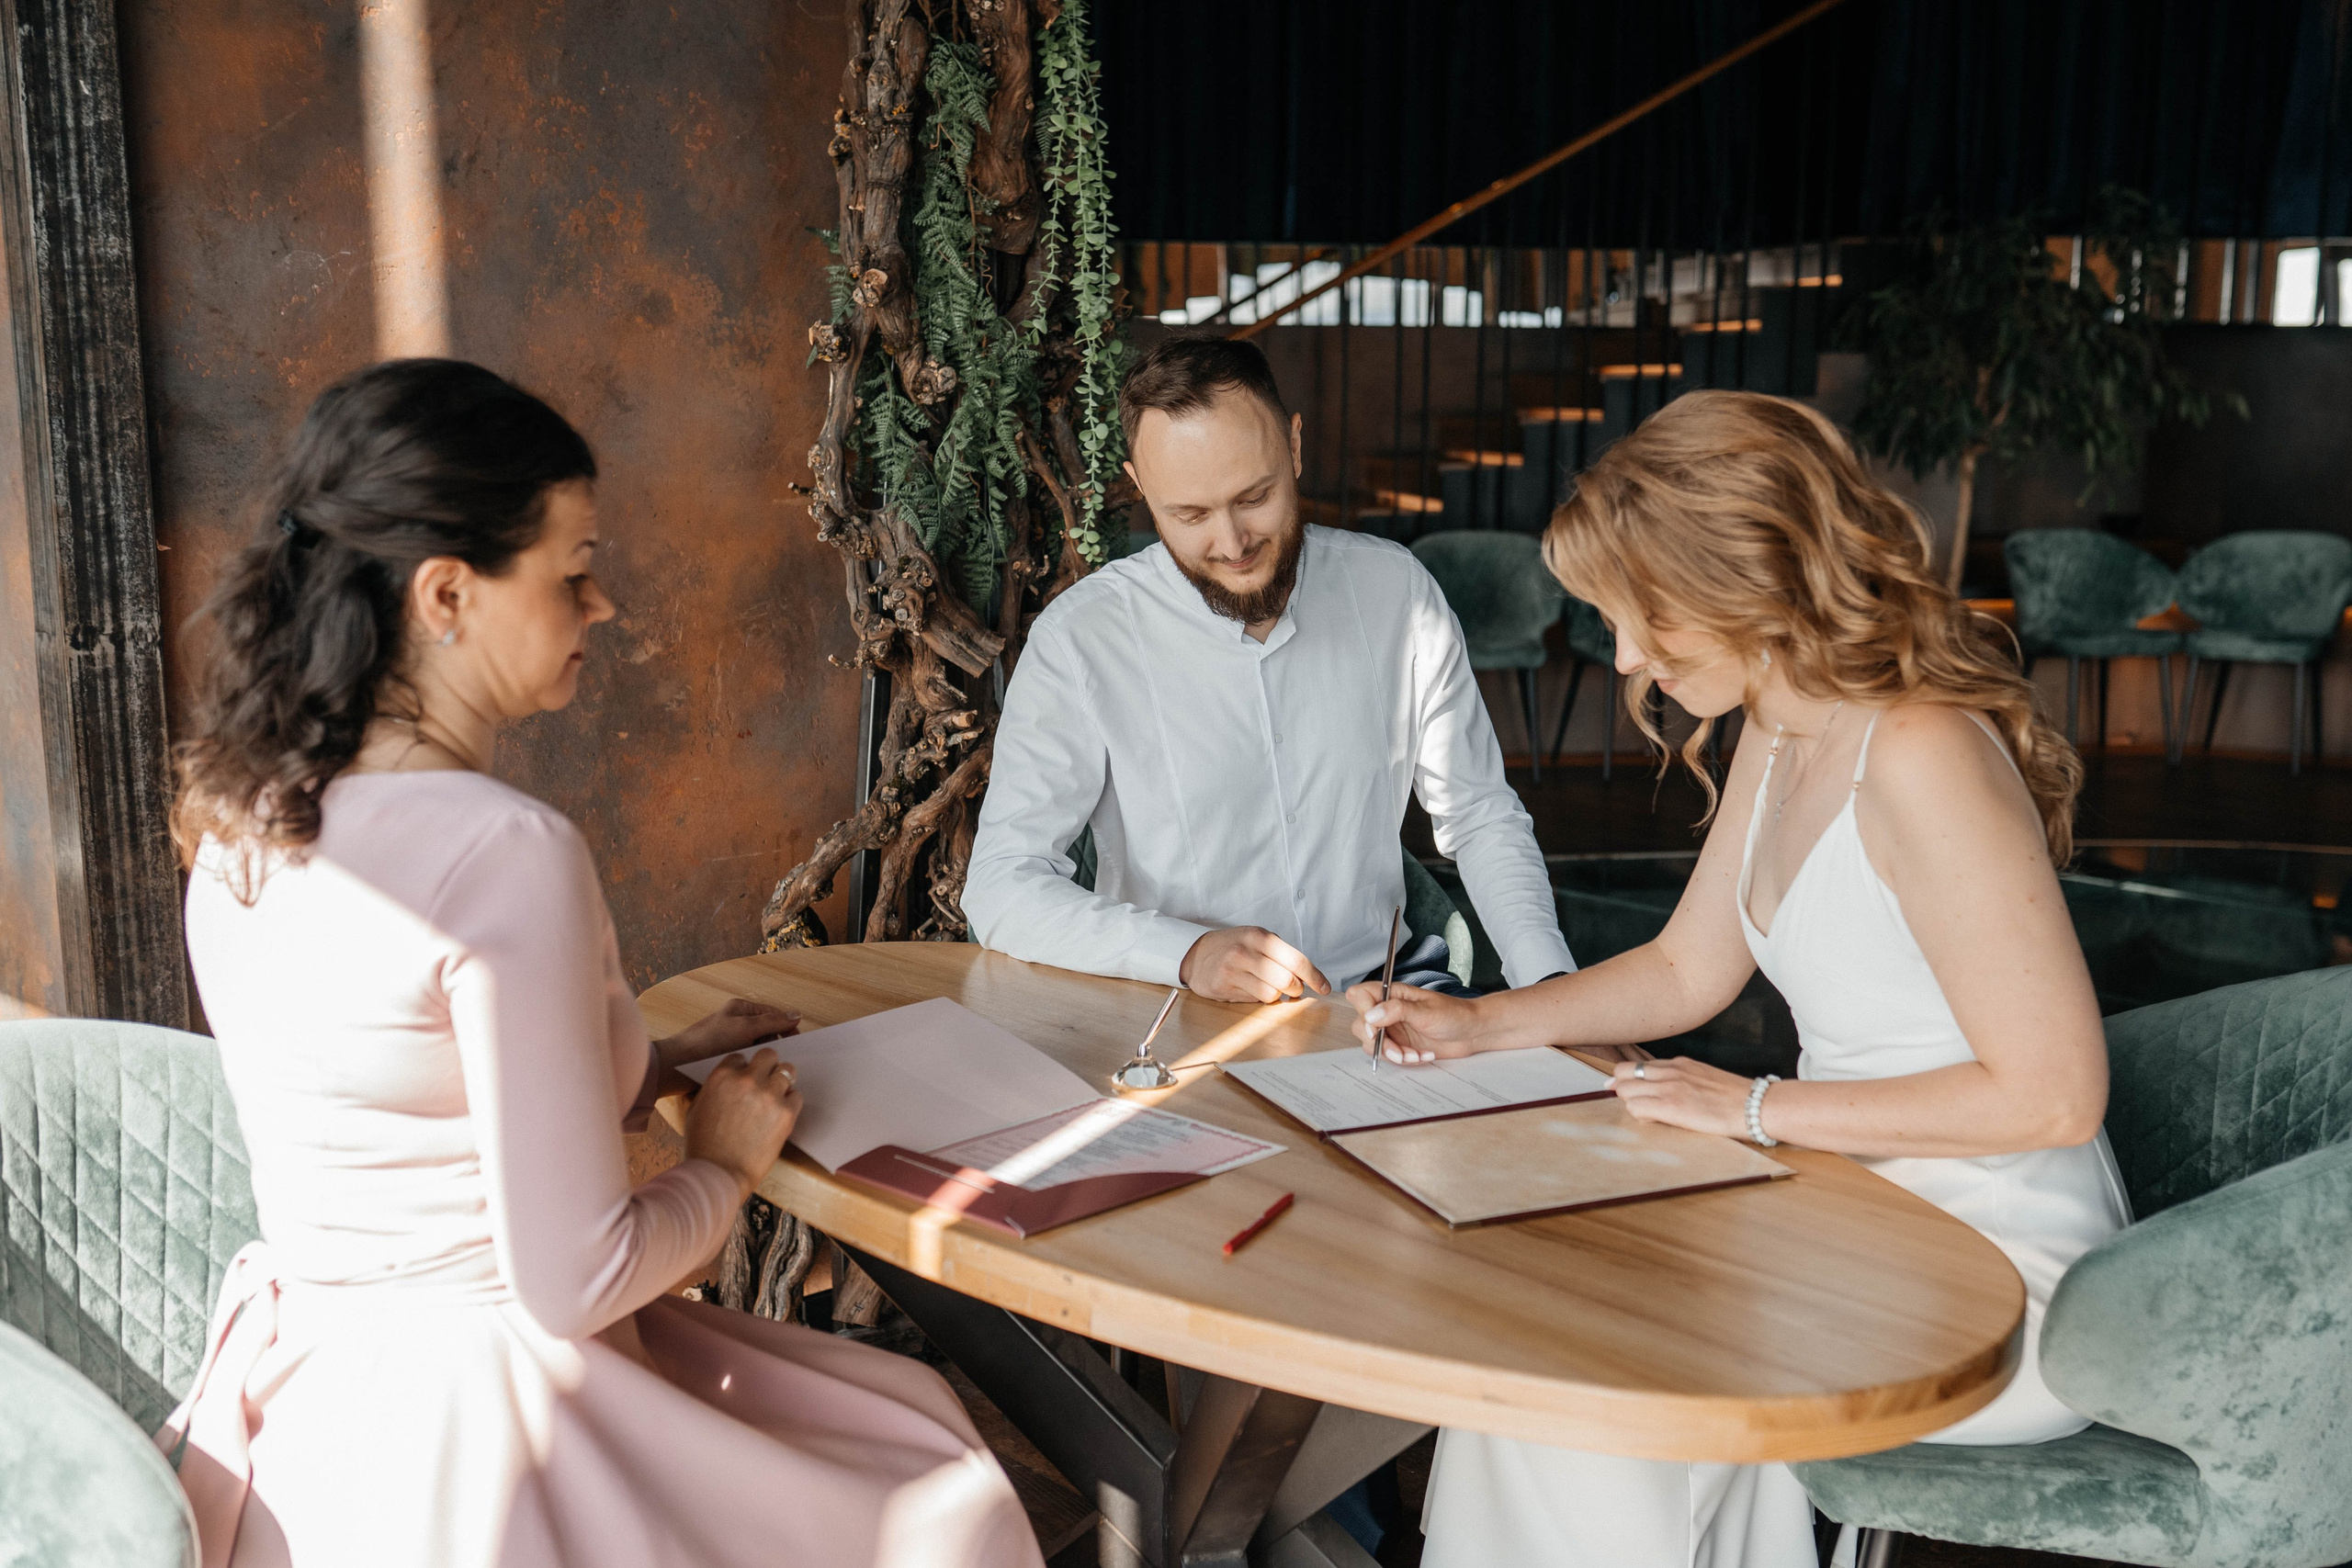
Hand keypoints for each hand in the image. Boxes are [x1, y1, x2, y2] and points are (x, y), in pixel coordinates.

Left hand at [659, 997, 798, 1079]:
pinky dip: (754, 1064)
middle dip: (776, 1043)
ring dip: (765, 1055)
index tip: (799, 1043)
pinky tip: (757, 1074)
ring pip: (758, 1046)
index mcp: (741, 1009)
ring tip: (770, 1068)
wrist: (677, 1066)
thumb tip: (797, 1015)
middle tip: (784, 1058)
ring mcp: (731, 1041)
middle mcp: (737, 1022)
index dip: (787, 1027)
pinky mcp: (726, 1057)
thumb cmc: (708, 1043)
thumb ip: (772, 1021)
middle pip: (767, 1030)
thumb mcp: (744, 1028)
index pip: (774, 1014)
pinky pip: (748, 1059)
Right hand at [683, 1047, 802, 1197]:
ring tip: (775, 1098)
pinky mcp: (786, 1112)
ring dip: (782, 1082)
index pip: (740, 1057)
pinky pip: (796, 1095)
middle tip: (766, 1082)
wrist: (718, 1174)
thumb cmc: (703, 1146)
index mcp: (722, 1076)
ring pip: (787, 1071)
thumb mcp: (697, 1109)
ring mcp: (768, 1094)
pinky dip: (790, 1103)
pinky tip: (780, 1115)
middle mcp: (747, 1079)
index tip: (745, 1080)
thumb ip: (714, 1089)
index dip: (743, 1069)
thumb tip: (726, 1083)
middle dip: (767, 1067)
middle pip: (768, 1055)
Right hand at [1180, 927, 1330, 1003]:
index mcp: (1260, 936)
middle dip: (1295, 989)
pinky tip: (1251, 989)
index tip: (1325, 988)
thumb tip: (1310, 978)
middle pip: (1287, 979)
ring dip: (1276, 995)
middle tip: (1292, 989)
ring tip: (1269, 988)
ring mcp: (1234, 967)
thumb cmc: (1234, 948)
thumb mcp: (1257, 941)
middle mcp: (1247, 950)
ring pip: (1272, 993)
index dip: (1315, 977)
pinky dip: (1260, 998)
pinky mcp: (1224, 984)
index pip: (1296, 960)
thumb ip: (1281, 955)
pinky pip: (1255, 998)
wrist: (1197, 954)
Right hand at [1345, 981, 1483, 1062]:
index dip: (1362, 1011)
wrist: (1472, 1033)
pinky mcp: (1400, 1045)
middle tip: (1397, 1050)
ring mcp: (1393, 1029)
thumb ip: (1397, 1011)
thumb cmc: (1454, 1014)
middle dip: (1378, 1042)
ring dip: (1392, 1054)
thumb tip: (1371, 1015)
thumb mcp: (1427, 1011)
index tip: (1375, 1028)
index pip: (1360, 995)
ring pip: (1372, 1044)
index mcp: (1393, 993)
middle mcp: (1388, 1010)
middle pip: (1361, 1024)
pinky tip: (1422, 1055)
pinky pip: (1389, 1056)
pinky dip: (1404, 1059)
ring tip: (1414, 1054)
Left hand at [1608, 1055, 1755, 1138]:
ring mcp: (1668, 1087)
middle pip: (1623, 1073)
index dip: (1629, 1079)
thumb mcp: (1704, 1077)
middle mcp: (1669, 1071)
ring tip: (1648, 1114)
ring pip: (1625, 1090)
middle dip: (1623, 1088)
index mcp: (1678, 1063)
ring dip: (1630, 1103)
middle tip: (1634, 1102)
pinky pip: (1636, 1108)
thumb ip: (1681, 1078)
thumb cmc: (1735, 1098)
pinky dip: (1639, 1115)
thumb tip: (1665, 1090)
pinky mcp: (1671, 1106)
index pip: (1637, 1065)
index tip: (1630, 1090)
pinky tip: (1655, 1121)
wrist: (1756, 1106)